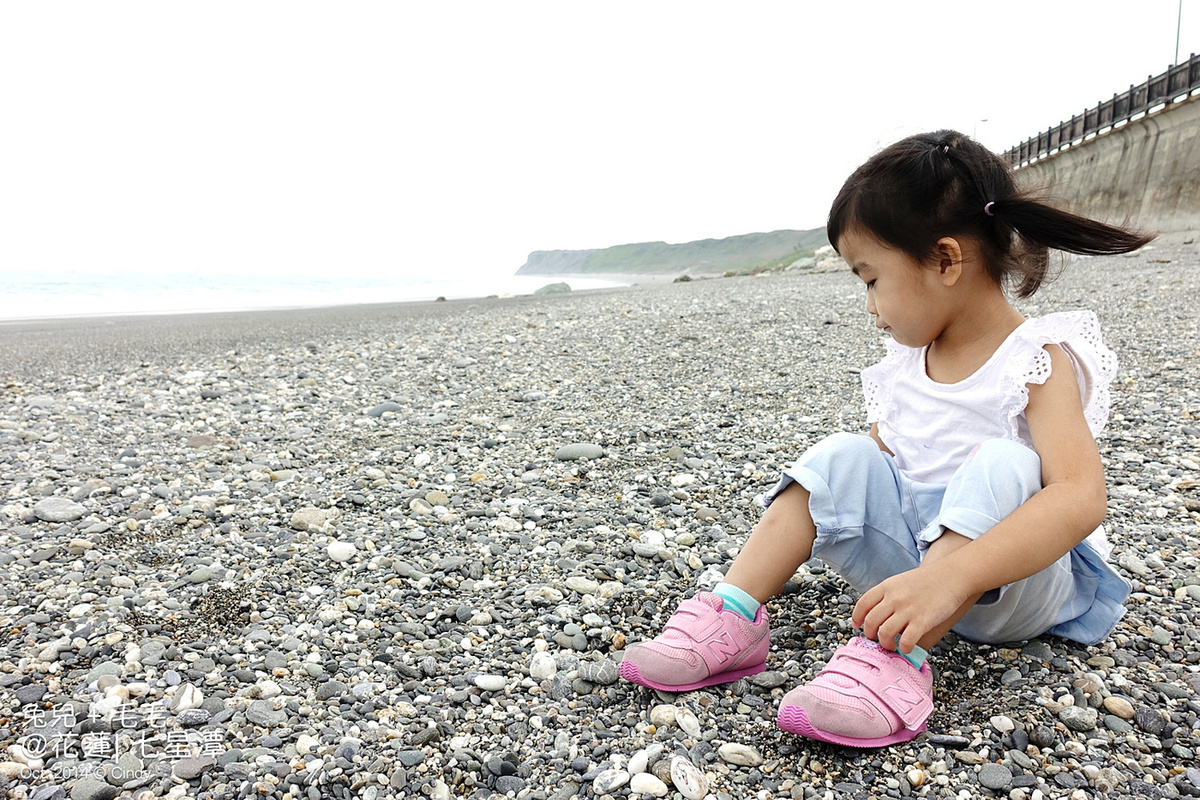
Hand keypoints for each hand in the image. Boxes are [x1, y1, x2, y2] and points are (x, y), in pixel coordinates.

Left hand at [851, 566, 969, 655]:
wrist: (952, 576)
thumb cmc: (927, 580)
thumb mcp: (900, 581)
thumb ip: (887, 595)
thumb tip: (877, 613)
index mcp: (886, 587)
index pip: (863, 604)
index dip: (857, 617)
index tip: (857, 626)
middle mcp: (894, 598)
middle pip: (871, 621)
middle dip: (870, 635)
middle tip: (875, 640)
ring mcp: (907, 610)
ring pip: (885, 633)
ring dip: (885, 644)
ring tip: (891, 646)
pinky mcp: (922, 621)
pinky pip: (907, 640)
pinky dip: (904, 648)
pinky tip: (907, 648)